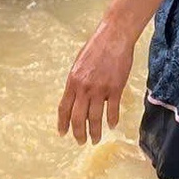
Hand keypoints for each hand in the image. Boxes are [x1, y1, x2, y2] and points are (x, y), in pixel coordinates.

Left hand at [58, 19, 137, 143]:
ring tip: (95, 139)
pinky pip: (112, 110)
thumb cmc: (96, 47)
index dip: (63, 123)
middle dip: (78, 133)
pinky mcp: (115, 88)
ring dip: (95, 132)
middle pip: (78, 118)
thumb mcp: (79, 64)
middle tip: (80, 142)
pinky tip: (112, 126)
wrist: (114, 37)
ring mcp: (100, 89)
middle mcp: (84, 88)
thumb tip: (75, 100)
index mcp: (73, 81)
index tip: (63, 134)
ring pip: (95, 118)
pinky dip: (112, 120)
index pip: (64, 108)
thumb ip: (76, 83)